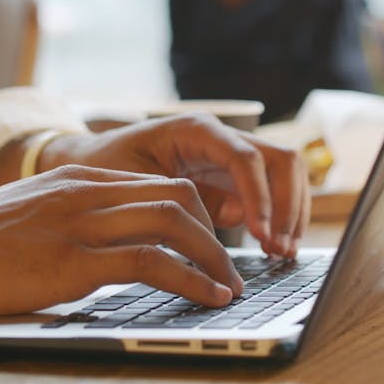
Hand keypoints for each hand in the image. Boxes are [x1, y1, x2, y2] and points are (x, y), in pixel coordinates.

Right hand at [0, 165, 242, 315]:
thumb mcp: (31, 217)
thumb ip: (73, 219)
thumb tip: (111, 243)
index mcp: (75, 179)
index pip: (154, 183)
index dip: (193, 215)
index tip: (209, 242)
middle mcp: (84, 192)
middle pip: (175, 196)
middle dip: (213, 232)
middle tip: (228, 266)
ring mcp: (80, 223)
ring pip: (173, 221)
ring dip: (213, 257)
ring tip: (230, 286)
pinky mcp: (74, 261)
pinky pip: (153, 262)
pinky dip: (191, 279)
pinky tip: (210, 297)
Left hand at [39, 114, 310, 257]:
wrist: (92, 161)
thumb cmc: (106, 167)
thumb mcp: (136, 185)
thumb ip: (183, 200)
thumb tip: (238, 219)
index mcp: (196, 130)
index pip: (246, 158)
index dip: (260, 197)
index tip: (262, 235)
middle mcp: (222, 137)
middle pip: (281, 160)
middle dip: (287, 206)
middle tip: (280, 249)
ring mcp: (232, 155)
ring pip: (286, 174)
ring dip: (291, 213)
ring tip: (282, 253)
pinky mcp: (234, 177)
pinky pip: (273, 191)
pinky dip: (280, 218)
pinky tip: (274, 248)